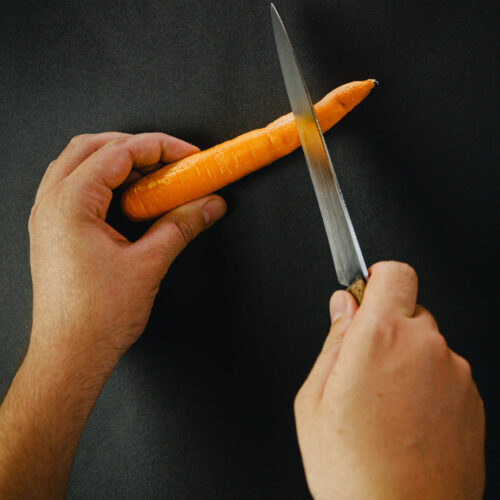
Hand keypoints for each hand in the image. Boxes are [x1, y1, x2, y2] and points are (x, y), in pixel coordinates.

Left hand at [0, 132, 225, 497]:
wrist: (70, 354)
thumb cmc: (95, 319)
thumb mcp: (149, 264)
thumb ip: (182, 225)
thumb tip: (208, 205)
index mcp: (70, 204)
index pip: (119, 152)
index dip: (160, 147)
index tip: (189, 157)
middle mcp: (52, 203)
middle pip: (94, 146)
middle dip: (138, 148)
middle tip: (173, 163)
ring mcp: (49, 216)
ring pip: (82, 163)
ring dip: (120, 163)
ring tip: (154, 179)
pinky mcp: (55, 230)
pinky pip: (78, 187)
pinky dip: (107, 182)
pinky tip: (132, 200)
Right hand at [294, 262, 484, 499]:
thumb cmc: (353, 469)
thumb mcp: (314, 398)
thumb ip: (334, 339)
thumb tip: (344, 306)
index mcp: (382, 337)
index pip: (394, 273)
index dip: (377, 278)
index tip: (366, 295)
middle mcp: (426, 347)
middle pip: (409, 309)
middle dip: (386, 327)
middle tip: (364, 368)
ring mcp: (455, 374)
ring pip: (427, 343)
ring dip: (407, 358)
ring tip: (385, 406)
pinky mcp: (473, 400)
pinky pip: (445, 373)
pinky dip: (427, 385)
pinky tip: (407, 423)